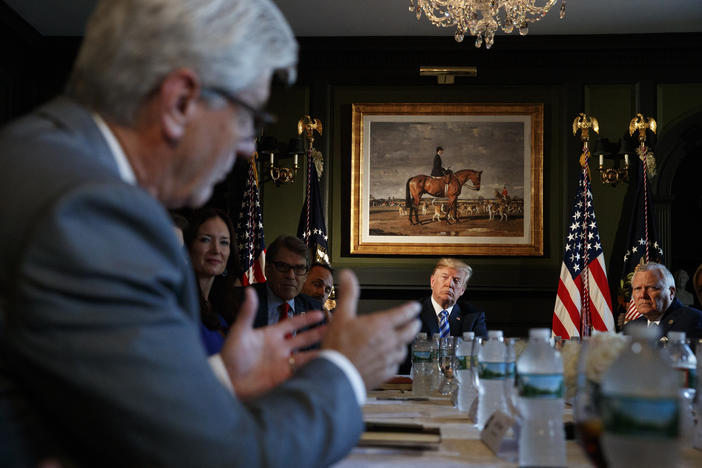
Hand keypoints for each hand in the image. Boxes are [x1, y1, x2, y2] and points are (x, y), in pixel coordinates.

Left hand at [220, 288, 326, 399]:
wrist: (226, 380)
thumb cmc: (230, 356)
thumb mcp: (239, 332)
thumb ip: (247, 313)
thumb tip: (249, 291)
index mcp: (272, 335)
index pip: (293, 323)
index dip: (307, 319)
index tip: (321, 313)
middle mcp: (280, 348)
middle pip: (305, 339)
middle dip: (320, 333)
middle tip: (336, 328)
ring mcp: (283, 364)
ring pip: (306, 356)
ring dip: (320, 352)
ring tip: (336, 350)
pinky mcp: (282, 378)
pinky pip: (301, 373)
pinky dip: (312, 371)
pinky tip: (323, 369)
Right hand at [322, 270, 420, 389]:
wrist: (337, 375)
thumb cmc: (338, 346)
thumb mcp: (341, 315)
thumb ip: (348, 294)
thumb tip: (348, 275)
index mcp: (381, 325)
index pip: (403, 314)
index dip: (411, 309)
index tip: (415, 307)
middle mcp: (389, 341)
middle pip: (410, 331)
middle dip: (414, 324)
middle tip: (415, 322)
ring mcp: (389, 358)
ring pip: (404, 349)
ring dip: (404, 343)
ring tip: (402, 341)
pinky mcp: (385, 373)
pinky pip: (395, 365)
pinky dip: (394, 360)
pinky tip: (390, 360)